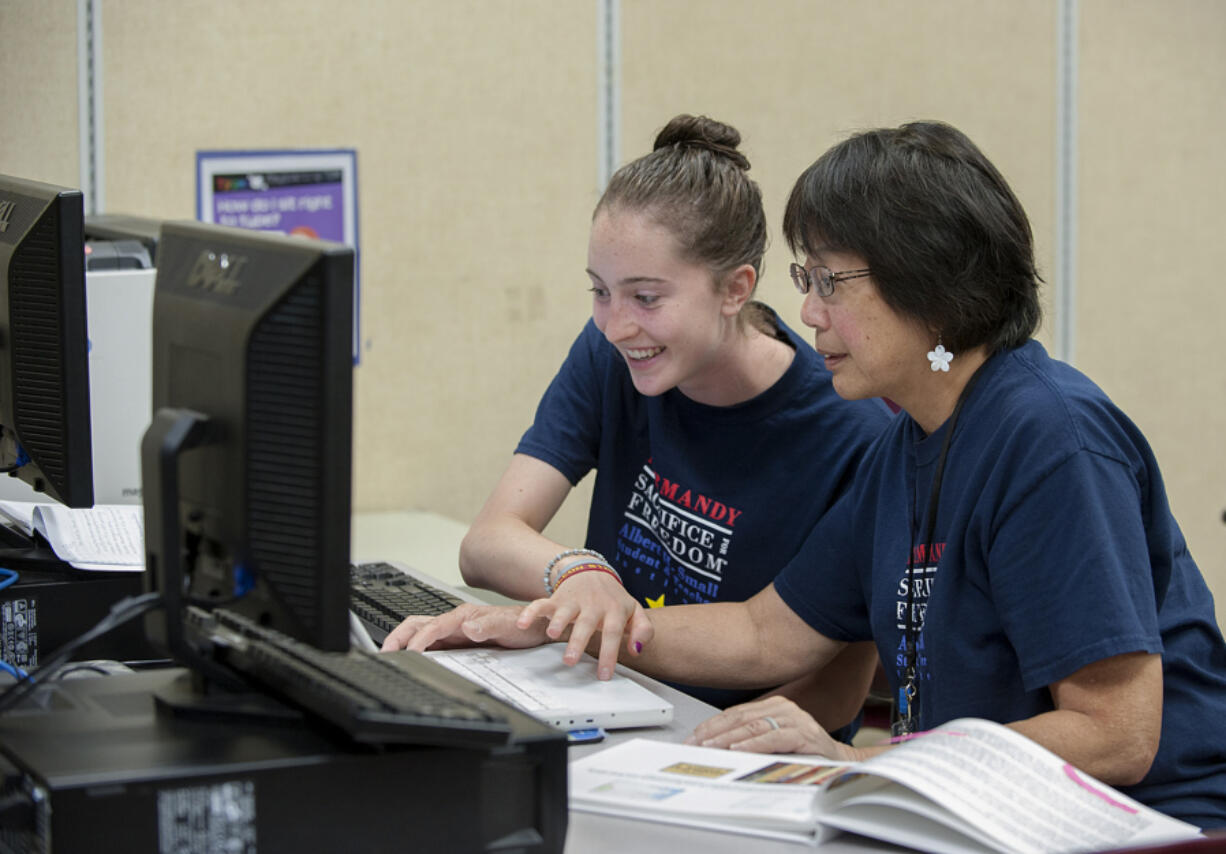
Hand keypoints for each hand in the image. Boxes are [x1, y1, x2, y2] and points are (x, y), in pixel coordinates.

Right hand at [380, 603, 547, 651]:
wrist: (538, 626)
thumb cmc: (524, 624)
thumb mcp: (509, 626)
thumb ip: (489, 626)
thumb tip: (468, 627)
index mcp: (464, 616)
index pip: (433, 627)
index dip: (419, 640)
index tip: (409, 653)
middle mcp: (457, 622)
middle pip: (418, 625)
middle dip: (398, 637)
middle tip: (384, 653)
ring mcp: (455, 632)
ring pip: (421, 632)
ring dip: (403, 641)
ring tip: (389, 656)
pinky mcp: (458, 641)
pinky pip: (431, 643)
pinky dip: (415, 649)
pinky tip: (412, 660)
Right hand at [516, 571, 653, 680]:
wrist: (592, 571)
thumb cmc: (613, 598)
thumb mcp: (635, 611)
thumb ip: (643, 630)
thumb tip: (636, 649)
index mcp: (614, 609)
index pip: (612, 633)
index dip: (608, 654)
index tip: (603, 675)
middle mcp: (593, 604)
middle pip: (586, 623)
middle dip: (577, 642)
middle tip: (570, 661)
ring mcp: (574, 600)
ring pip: (564, 611)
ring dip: (557, 622)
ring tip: (552, 635)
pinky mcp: (556, 598)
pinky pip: (541, 603)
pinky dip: (531, 612)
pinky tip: (522, 623)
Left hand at [684, 696, 856, 758]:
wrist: (841, 764)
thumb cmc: (804, 754)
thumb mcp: (773, 742)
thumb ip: (750, 739)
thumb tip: (715, 746)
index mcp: (774, 706)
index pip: (735, 713)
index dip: (711, 725)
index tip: (693, 737)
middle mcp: (784, 708)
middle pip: (740, 717)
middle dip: (714, 732)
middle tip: (695, 743)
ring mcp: (796, 719)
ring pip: (754, 726)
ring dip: (729, 738)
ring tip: (711, 746)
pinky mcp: (805, 734)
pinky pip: (774, 738)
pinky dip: (754, 744)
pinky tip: (740, 749)